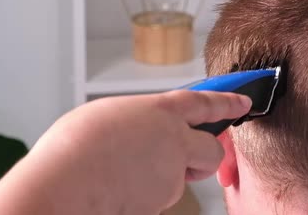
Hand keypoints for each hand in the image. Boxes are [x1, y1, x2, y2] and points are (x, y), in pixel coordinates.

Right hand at [0, 90, 251, 214]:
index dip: (226, 102)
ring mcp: (171, 176)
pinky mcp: (163, 205)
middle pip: (212, 149)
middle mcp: (173, 142)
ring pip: (179, 181)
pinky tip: (118, 193)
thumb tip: (138, 130)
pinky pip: (157, 202)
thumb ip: (135, 120)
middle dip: (204, 157)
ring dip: (162, 181)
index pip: (204, 102)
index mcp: (160, 112)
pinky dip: (142, 200)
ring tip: (124, 177)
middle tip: (184, 162)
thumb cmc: (73, 149)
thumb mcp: (105, 116)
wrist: (65, 186)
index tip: (242, 103)